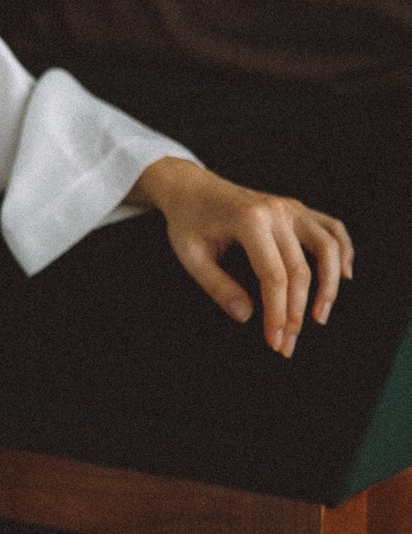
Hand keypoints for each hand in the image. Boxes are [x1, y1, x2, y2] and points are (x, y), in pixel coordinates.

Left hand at [127, 156, 353, 356]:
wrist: (192, 188)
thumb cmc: (188, 223)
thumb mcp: (191, 256)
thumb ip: (217, 286)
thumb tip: (247, 317)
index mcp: (249, 221)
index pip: (273, 277)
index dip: (277, 314)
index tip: (275, 342)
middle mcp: (277, 211)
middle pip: (300, 270)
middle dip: (296, 313)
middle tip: (288, 345)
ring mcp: (291, 207)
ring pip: (327, 247)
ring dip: (329, 285)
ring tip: (319, 317)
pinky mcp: (298, 208)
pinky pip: (332, 228)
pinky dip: (344, 251)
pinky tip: (345, 276)